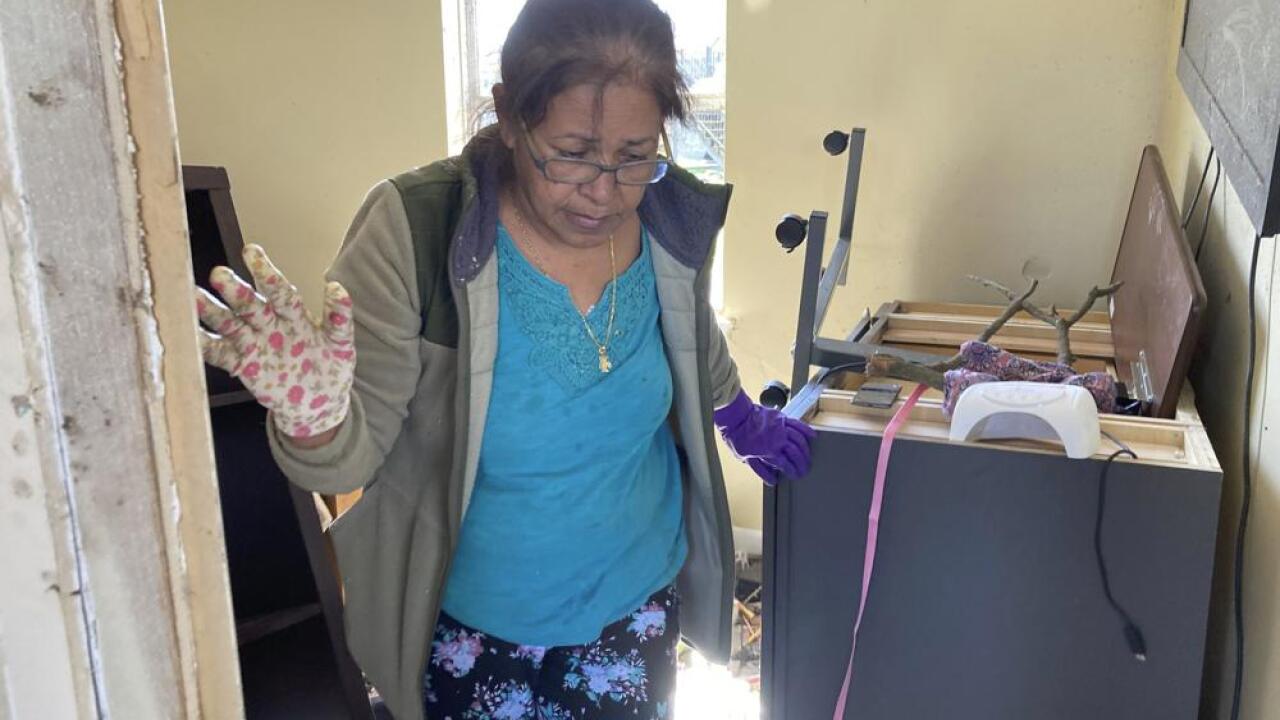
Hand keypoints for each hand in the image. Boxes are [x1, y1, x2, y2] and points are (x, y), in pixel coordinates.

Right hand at [196, 244, 354, 438]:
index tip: (251, 251)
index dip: (266, 272)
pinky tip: (190, 335)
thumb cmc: (331, 367)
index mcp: (294, 316)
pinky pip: (221, 355)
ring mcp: (254, 345)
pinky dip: (205, 346)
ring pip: (230, 325)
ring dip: (213, 313)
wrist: (320, 403)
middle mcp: (270, 326)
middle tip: (219, 274)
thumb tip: (336, 286)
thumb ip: (339, 317)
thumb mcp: (341, 344)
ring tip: (193, 297)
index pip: (279, 291)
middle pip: (250, 305)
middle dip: (235, 290)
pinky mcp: (243, 366)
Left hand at [713, 390, 816, 484]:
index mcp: (769, 451)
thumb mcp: (746, 458)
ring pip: (800, 440)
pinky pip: (798, 424)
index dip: (794, 471)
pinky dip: (806, 430)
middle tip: (806, 469)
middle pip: (796, 454)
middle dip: (803, 463)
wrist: (735, 416)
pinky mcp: (782, 418)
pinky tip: (812, 436)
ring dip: (806, 450)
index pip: (787, 464)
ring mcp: (781, 428)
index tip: (797, 475)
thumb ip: (760, 470)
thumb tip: (772, 480)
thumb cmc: (738, 437)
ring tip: (808, 457)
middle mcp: (778, 440)